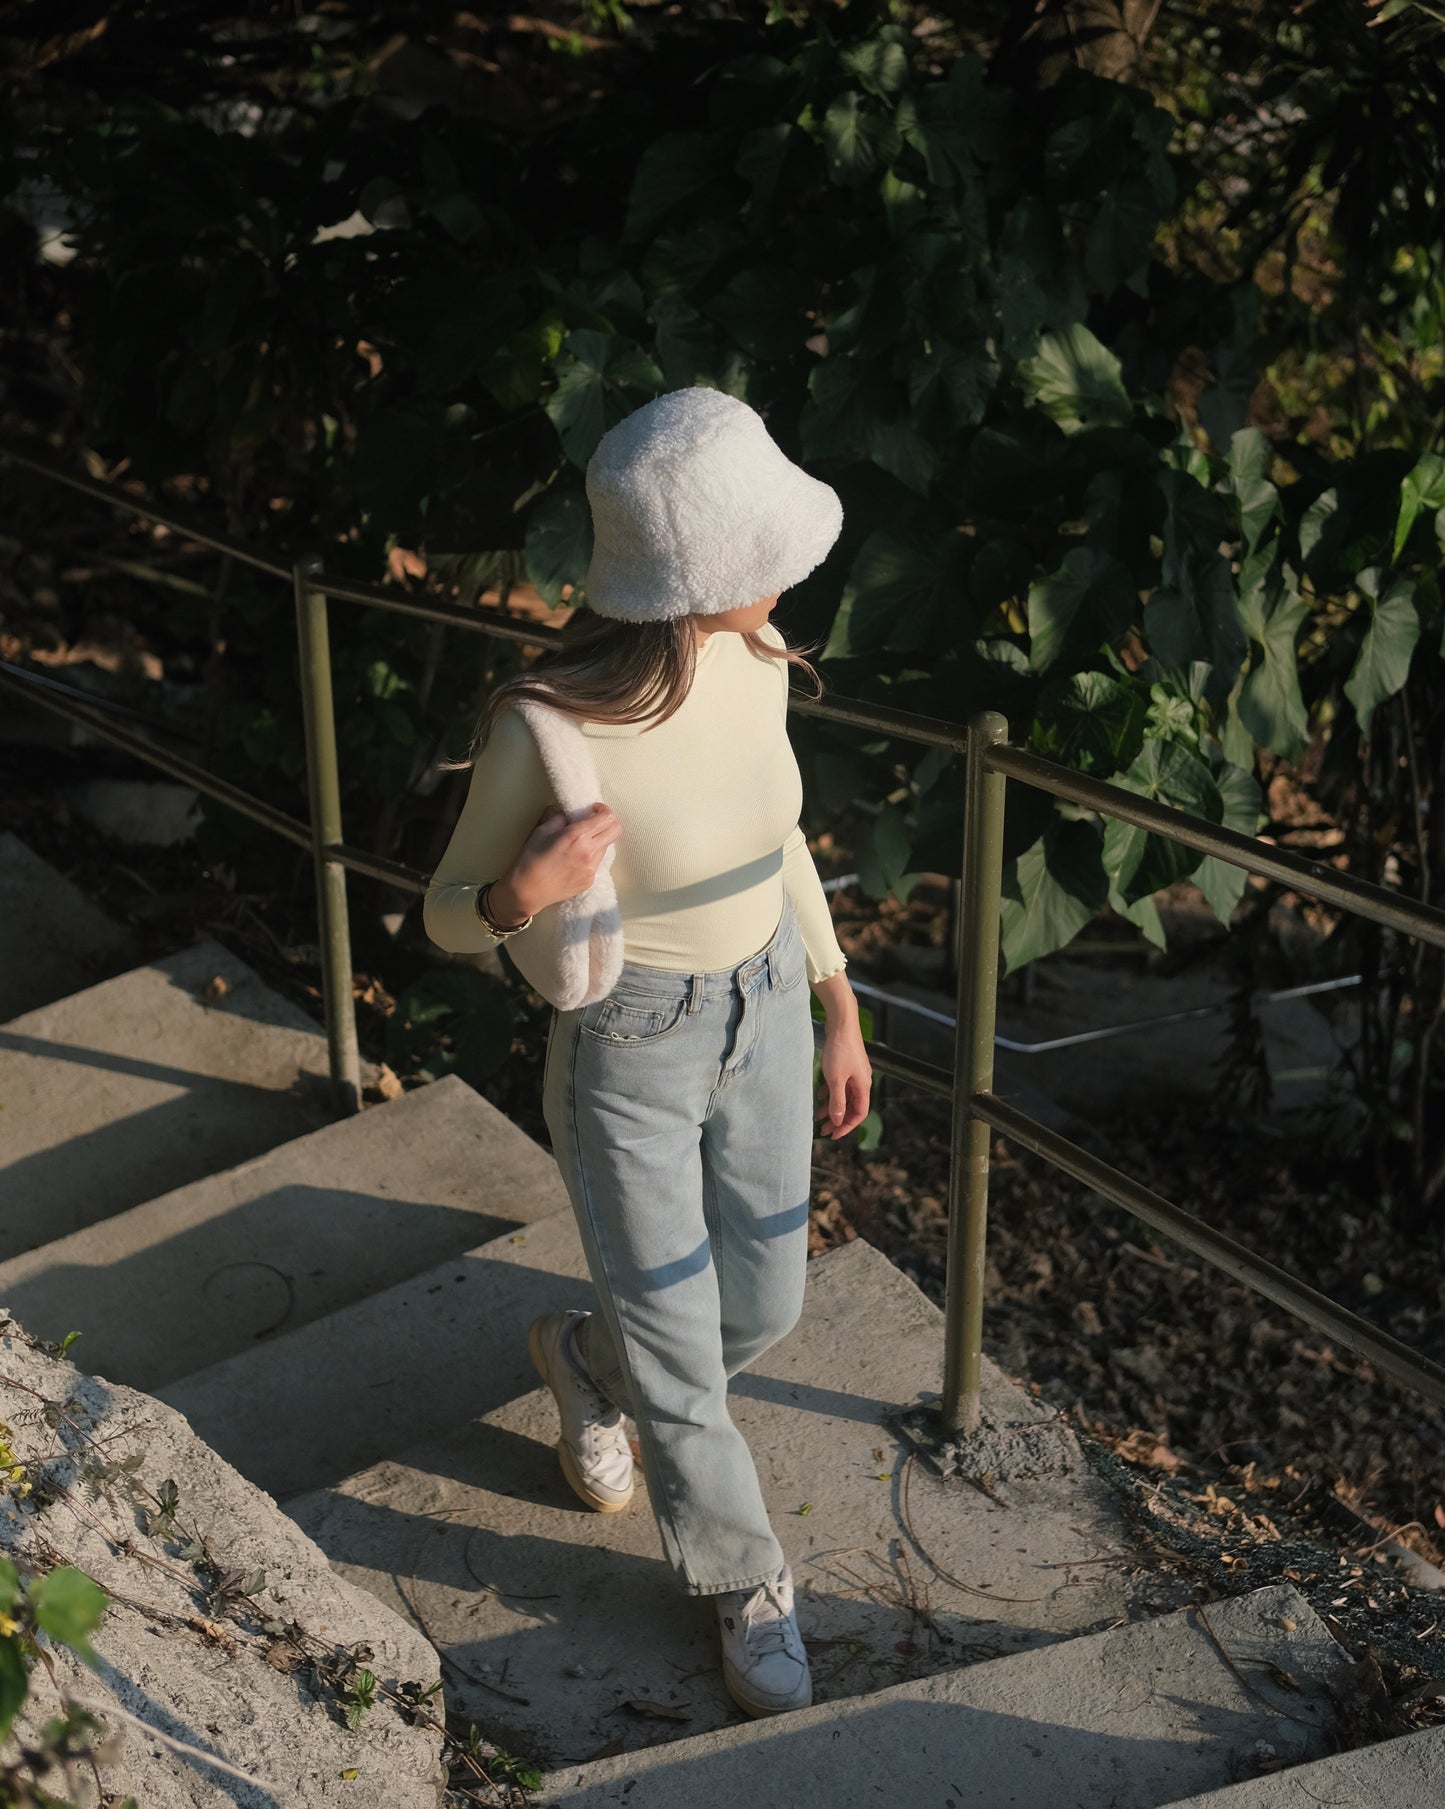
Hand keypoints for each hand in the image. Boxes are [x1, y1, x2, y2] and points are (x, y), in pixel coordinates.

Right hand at [505, 801, 620, 916]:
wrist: (527, 890)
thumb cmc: (531, 860)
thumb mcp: (542, 831)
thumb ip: (561, 820)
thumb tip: (571, 817)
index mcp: (577, 836)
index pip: (607, 817)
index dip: (604, 810)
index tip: (594, 809)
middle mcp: (589, 851)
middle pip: (616, 830)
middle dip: (608, 822)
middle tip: (595, 822)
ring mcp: (591, 868)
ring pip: (606, 846)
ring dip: (598, 840)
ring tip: (580, 843)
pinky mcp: (590, 880)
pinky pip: (597, 862)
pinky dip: (590, 856)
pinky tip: (574, 859)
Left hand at [815, 1012, 871, 1139]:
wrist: (841, 1023)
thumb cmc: (840, 1050)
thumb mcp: (836, 1080)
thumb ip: (837, 1101)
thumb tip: (838, 1120)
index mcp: (863, 1086)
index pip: (859, 1114)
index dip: (847, 1126)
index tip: (833, 1135)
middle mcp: (861, 1081)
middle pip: (851, 1106)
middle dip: (838, 1119)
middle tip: (823, 1130)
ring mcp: (854, 1072)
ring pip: (844, 1096)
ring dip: (832, 1107)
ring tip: (818, 1116)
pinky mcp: (847, 1064)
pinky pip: (840, 1084)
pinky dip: (831, 1092)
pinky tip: (820, 1095)